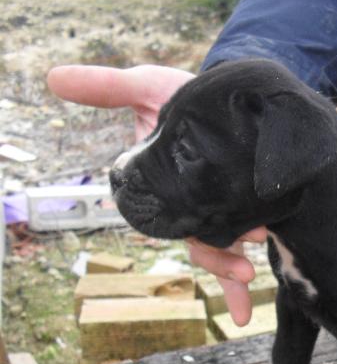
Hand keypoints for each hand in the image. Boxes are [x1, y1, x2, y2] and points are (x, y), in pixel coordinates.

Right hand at [47, 64, 266, 324]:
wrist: (227, 94)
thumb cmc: (184, 94)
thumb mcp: (147, 87)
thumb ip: (108, 87)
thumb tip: (55, 77)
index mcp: (162, 188)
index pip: (167, 219)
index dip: (190, 231)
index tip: (217, 239)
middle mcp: (186, 205)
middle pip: (198, 242)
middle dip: (220, 261)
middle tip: (245, 269)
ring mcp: (214, 209)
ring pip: (220, 249)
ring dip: (233, 269)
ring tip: (253, 275)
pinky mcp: (241, 206)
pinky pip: (241, 242)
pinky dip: (243, 270)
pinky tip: (255, 286)